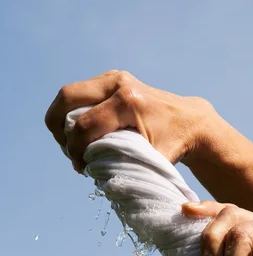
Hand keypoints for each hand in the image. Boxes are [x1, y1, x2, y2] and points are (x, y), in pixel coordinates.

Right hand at [45, 70, 216, 172]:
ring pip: (69, 94)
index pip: (84, 126)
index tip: (81, 168)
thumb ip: (128, 167)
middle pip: (67, 98)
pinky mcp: (110, 79)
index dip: (75, 150)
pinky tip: (84, 135)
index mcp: (128, 102)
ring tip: (74, 145)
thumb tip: (99, 178)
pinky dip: (73, 113)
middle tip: (68, 151)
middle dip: (59, 128)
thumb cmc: (173, 143)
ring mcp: (113, 77)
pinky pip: (79, 94)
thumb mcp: (155, 159)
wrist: (189, 120)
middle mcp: (118, 83)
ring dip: (63, 120)